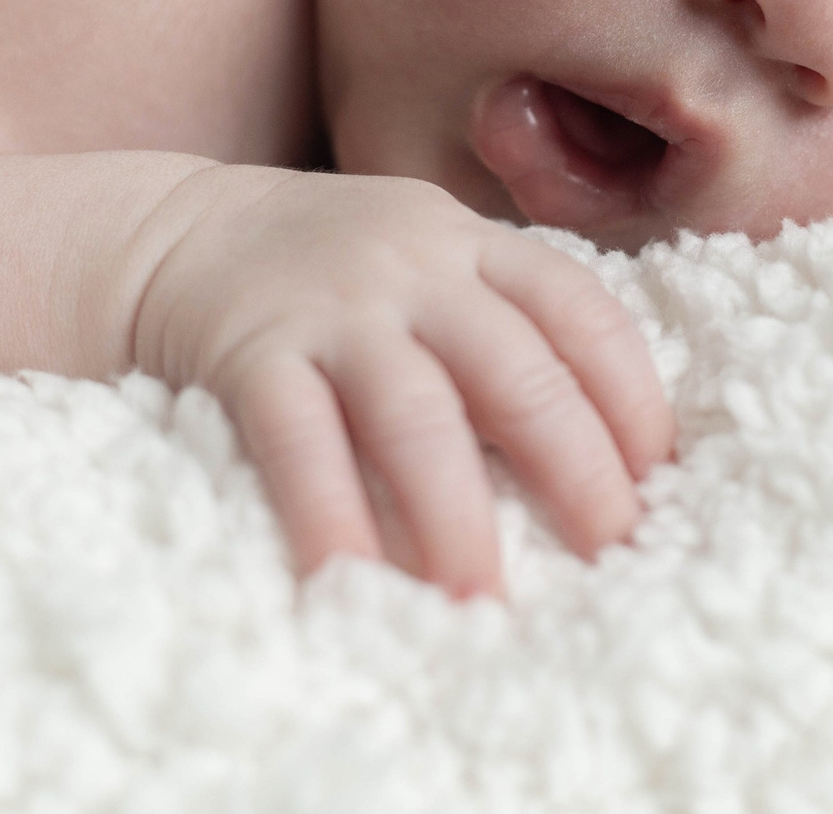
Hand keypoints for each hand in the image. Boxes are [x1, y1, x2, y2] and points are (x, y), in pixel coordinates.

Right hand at [126, 166, 673, 595]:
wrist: (174, 233)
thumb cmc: (332, 275)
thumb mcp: (428, 260)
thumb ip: (499, 324)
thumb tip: (602, 454)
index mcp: (474, 245)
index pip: (582, 312)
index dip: (631, 397)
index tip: (659, 480)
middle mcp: (416, 268)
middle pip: (515, 370)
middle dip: (573, 468)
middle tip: (610, 555)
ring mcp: (333, 308)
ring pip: (414, 414)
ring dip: (455, 514)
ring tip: (482, 599)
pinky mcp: (251, 350)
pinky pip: (298, 441)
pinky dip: (329, 515)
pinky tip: (351, 583)